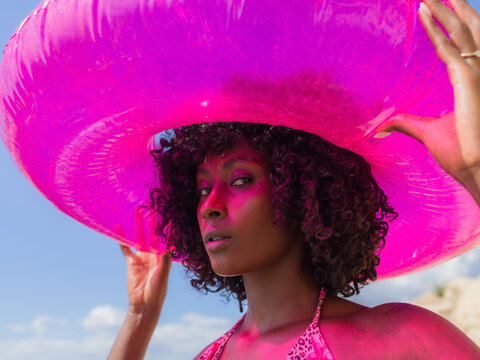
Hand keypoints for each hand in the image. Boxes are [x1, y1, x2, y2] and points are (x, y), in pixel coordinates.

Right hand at [115, 209, 171, 309]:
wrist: (144, 304)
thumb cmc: (157, 291)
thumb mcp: (162, 275)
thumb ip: (164, 261)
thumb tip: (167, 247)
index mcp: (163, 256)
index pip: (164, 238)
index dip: (164, 227)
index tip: (165, 214)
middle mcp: (153, 254)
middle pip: (151, 235)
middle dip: (150, 223)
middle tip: (148, 208)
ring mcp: (142, 257)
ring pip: (138, 238)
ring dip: (137, 227)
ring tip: (135, 213)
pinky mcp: (132, 262)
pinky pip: (126, 248)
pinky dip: (122, 239)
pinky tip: (118, 228)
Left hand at [375, 0, 479, 185]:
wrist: (476, 168)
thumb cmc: (460, 151)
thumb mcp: (426, 132)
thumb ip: (405, 123)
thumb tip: (380, 128)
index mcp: (471, 79)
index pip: (462, 42)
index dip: (448, 22)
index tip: (431, 6)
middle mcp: (478, 70)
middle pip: (466, 29)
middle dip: (451, 7)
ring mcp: (478, 73)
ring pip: (460, 30)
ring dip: (444, 8)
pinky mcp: (469, 79)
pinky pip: (448, 47)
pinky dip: (435, 27)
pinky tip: (422, 11)